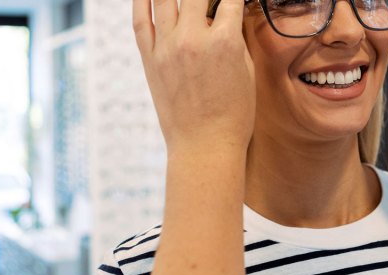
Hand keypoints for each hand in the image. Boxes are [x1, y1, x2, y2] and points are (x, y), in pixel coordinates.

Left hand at [133, 0, 255, 153]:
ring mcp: (167, 48)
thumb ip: (236, 38)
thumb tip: (227, 16)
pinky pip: (140, 19)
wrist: (204, 147)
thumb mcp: (247, 73)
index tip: (230, 0)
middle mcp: (193, 38)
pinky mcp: (150, 60)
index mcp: (225, 41)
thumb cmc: (233, 116)